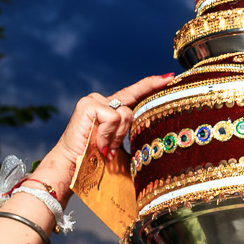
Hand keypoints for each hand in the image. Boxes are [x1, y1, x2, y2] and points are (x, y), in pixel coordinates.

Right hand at [42, 75, 171, 186]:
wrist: (72, 166)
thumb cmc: (95, 158)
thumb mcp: (118, 143)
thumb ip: (131, 132)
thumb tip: (156, 131)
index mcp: (110, 107)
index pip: (135, 93)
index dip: (152, 85)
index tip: (170, 77)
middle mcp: (102, 100)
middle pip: (132, 109)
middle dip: (125, 133)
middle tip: (110, 149)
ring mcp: (94, 100)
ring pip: (125, 114)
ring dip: (116, 136)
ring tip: (102, 146)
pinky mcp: (89, 105)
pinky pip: (113, 118)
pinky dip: (108, 135)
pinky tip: (98, 143)